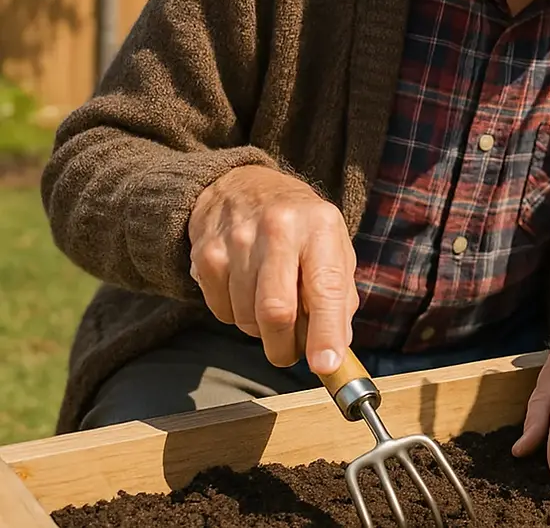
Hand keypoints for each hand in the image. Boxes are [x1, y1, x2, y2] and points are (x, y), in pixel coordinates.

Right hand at [188, 165, 357, 374]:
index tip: (327, 365)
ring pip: (247, 317)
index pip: (325, 287)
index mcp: (320, 227)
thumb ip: (340, 296)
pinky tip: (247, 293)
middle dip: (285, 347)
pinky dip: (237, 317)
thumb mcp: (333, 246)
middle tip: (292, 353)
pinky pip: (222, 312)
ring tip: (271, 307)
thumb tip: (338, 347)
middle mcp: (279, 229)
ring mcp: (238, 240)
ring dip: (261, 331)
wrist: (242, 187)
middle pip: (276, 310)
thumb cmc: (299, 226)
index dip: (326, 332)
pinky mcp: (206, 255)